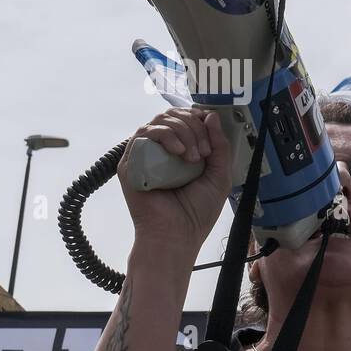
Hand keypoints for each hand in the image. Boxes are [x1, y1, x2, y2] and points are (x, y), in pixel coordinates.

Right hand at [118, 107, 231, 256]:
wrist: (177, 234)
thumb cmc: (197, 212)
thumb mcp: (220, 176)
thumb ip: (220, 147)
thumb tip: (211, 116)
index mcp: (181, 152)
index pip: (186, 120)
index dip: (199, 118)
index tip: (212, 131)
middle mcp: (162, 151)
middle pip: (173, 116)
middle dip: (194, 127)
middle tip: (204, 152)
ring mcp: (145, 155)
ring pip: (160, 121)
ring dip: (183, 132)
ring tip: (194, 157)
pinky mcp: (130, 162)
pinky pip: (144, 134)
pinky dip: (166, 136)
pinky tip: (179, 153)